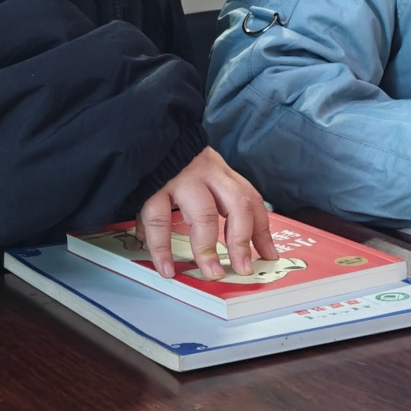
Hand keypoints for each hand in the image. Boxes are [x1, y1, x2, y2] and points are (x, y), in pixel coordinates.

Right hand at [137, 147, 278, 280]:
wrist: (143, 138)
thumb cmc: (174, 164)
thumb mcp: (203, 176)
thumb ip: (219, 202)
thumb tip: (240, 243)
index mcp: (221, 172)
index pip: (251, 200)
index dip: (262, 230)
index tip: (268, 256)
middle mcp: (206, 173)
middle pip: (236, 205)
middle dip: (241, 241)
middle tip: (242, 268)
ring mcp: (180, 179)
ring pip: (202, 215)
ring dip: (207, 249)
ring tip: (210, 272)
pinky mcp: (152, 188)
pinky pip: (159, 221)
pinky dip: (162, 248)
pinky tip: (166, 267)